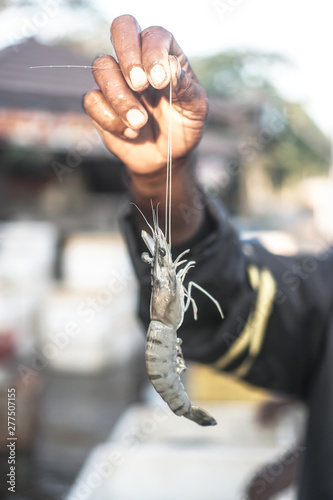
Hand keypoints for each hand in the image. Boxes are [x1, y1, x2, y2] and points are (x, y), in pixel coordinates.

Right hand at [83, 15, 206, 173]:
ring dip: (120, 98)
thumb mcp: (196, 108)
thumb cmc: (183, 126)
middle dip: (128, 56)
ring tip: (140, 122)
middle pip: (121, 29)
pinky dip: (111, 119)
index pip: (153, 34)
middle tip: (140, 86)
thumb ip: (185, 86)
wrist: (166, 156)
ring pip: (101, 68)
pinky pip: (92, 101)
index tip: (160, 81)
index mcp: (163, 53)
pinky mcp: (99, 104)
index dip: (152, 52)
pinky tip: (130, 133)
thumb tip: (168, 65)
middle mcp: (136, 60)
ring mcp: (115, 80)